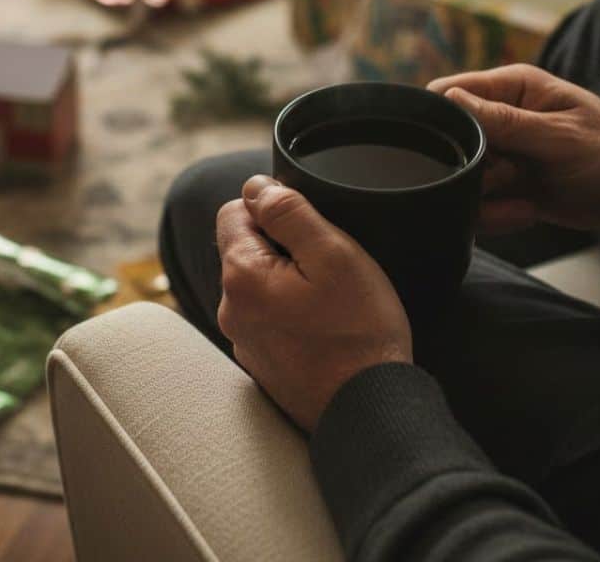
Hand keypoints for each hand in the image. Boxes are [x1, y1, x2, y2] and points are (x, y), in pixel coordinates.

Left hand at [216, 176, 410, 432]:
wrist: (370, 414)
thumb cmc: (358, 332)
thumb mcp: (333, 254)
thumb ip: (289, 212)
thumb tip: (255, 186)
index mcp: (239, 276)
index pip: (233, 211)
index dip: (272, 209)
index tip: (309, 229)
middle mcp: (229, 309)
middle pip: (244, 247)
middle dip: (280, 245)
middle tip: (327, 266)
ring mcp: (243, 340)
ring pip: (258, 283)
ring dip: (287, 279)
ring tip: (330, 300)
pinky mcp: (261, 363)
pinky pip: (268, 316)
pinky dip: (291, 311)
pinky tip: (325, 326)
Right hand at [429, 63, 599, 232]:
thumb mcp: (560, 138)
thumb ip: (505, 121)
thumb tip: (450, 97)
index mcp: (511, 88)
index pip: (450, 92)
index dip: (442, 119)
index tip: (459, 148)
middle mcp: (500, 117)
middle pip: (450, 141)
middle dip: (472, 167)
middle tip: (508, 178)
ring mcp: (502, 153)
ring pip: (462, 176)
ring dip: (485, 196)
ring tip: (524, 202)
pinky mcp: (506, 184)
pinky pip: (479, 201)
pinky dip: (496, 214)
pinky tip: (526, 212)